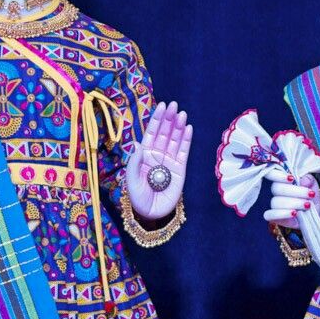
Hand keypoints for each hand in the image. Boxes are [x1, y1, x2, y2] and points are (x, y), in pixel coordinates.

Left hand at [125, 101, 191, 220]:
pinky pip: (184, 152)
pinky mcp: (180, 169)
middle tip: (174, 105)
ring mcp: (170, 161)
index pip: (152, 133)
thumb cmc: (137, 197)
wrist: (151, 213)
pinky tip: (188, 128)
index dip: (157, 119)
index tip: (162, 106)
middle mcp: (158, 154)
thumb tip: (138, 143)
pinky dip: (186, 140)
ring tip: (182, 114)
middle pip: (165, 133)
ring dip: (179, 126)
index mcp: (144, 154)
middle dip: (169, 118)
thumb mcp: (131, 179)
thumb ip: (135, 162)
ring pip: (175, 140)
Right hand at [263, 172, 319, 228]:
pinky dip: (281, 214)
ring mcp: (272, 204)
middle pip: (276, 188)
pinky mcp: (272, 216)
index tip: (291, 178)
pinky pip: (269, 215)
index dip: (277, 175)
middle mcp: (275, 191)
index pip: (271, 173)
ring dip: (293, 203)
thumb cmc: (310, 196)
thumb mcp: (312, 184)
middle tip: (310, 195)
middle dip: (295, 191)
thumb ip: (308, 180)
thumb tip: (303, 181)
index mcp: (282, 179)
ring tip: (307, 205)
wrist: (314, 212)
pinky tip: (294, 213)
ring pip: (275, 202)